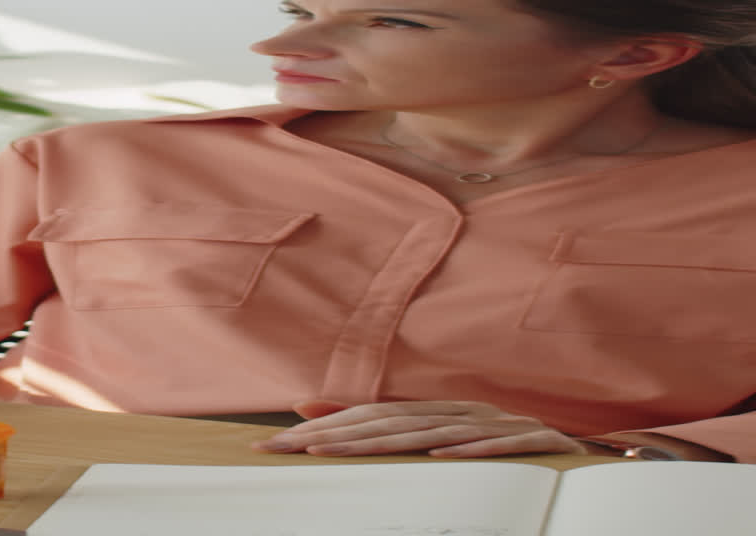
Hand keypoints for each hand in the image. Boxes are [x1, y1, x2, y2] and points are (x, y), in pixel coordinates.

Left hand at [251, 400, 586, 457]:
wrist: (587, 454)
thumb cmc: (506, 449)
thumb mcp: (443, 437)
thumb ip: (386, 428)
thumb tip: (312, 412)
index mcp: (442, 411)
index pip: (372, 417)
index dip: (326, 426)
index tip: (279, 440)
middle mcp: (465, 413)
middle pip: (392, 422)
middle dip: (335, 434)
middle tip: (289, 447)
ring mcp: (501, 425)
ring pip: (434, 433)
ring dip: (384, 444)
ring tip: (339, 452)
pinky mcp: (539, 442)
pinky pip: (502, 446)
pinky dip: (471, 449)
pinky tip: (440, 455)